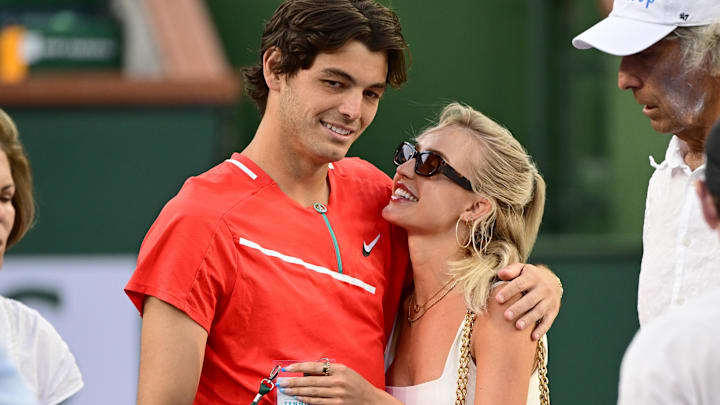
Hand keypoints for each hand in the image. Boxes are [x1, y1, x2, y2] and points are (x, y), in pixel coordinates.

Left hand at [276, 362, 396, 404]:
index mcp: (340, 369)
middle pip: (310, 381)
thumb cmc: (356, 384)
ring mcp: (338, 394)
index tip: (288, 368)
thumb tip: (307, 371)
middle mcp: (339, 381)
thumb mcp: (345, 372)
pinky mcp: (338, 404)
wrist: (371, 400)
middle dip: (294, 381)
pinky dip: (307, 400)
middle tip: (282, 382)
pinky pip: (318, 402)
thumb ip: (328, 371)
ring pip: (312, 393)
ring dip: (297, 392)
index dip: (299, 367)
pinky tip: (299, 398)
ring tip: (286, 390)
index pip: (315, 366)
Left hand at [495, 263, 562, 340]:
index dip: (509, 291)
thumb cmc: (530, 276)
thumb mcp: (522, 269)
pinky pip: (548, 321)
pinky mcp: (553, 311)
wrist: (553, 281)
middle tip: (506, 316)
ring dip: (528, 319)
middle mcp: (543, 289)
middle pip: (530, 300)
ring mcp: (549, 301)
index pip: (520, 284)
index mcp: (532, 277)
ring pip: (539, 311)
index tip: (498, 299)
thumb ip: (511, 270)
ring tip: (518, 326)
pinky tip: (533, 337)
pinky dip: (541, 330)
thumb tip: (500, 273)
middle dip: (518, 308)